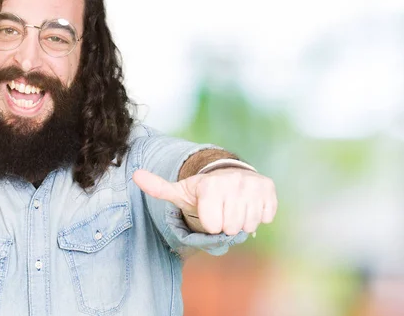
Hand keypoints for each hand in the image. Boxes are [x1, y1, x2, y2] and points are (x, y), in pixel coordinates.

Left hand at [133, 167, 276, 234]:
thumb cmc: (202, 192)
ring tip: (234, 207)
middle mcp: (232, 181)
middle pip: (230, 228)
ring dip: (242, 221)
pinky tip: (249, 204)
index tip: (208, 210)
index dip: (209, 223)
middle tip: (222, 210)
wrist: (229, 177)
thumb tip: (135, 175)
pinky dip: (259, 216)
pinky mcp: (268, 187)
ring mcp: (252, 184)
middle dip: (225, 224)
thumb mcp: (180, 191)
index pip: (212, 226)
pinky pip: (266, 217)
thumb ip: (158, 187)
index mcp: (209, 185)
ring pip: (249, 224)